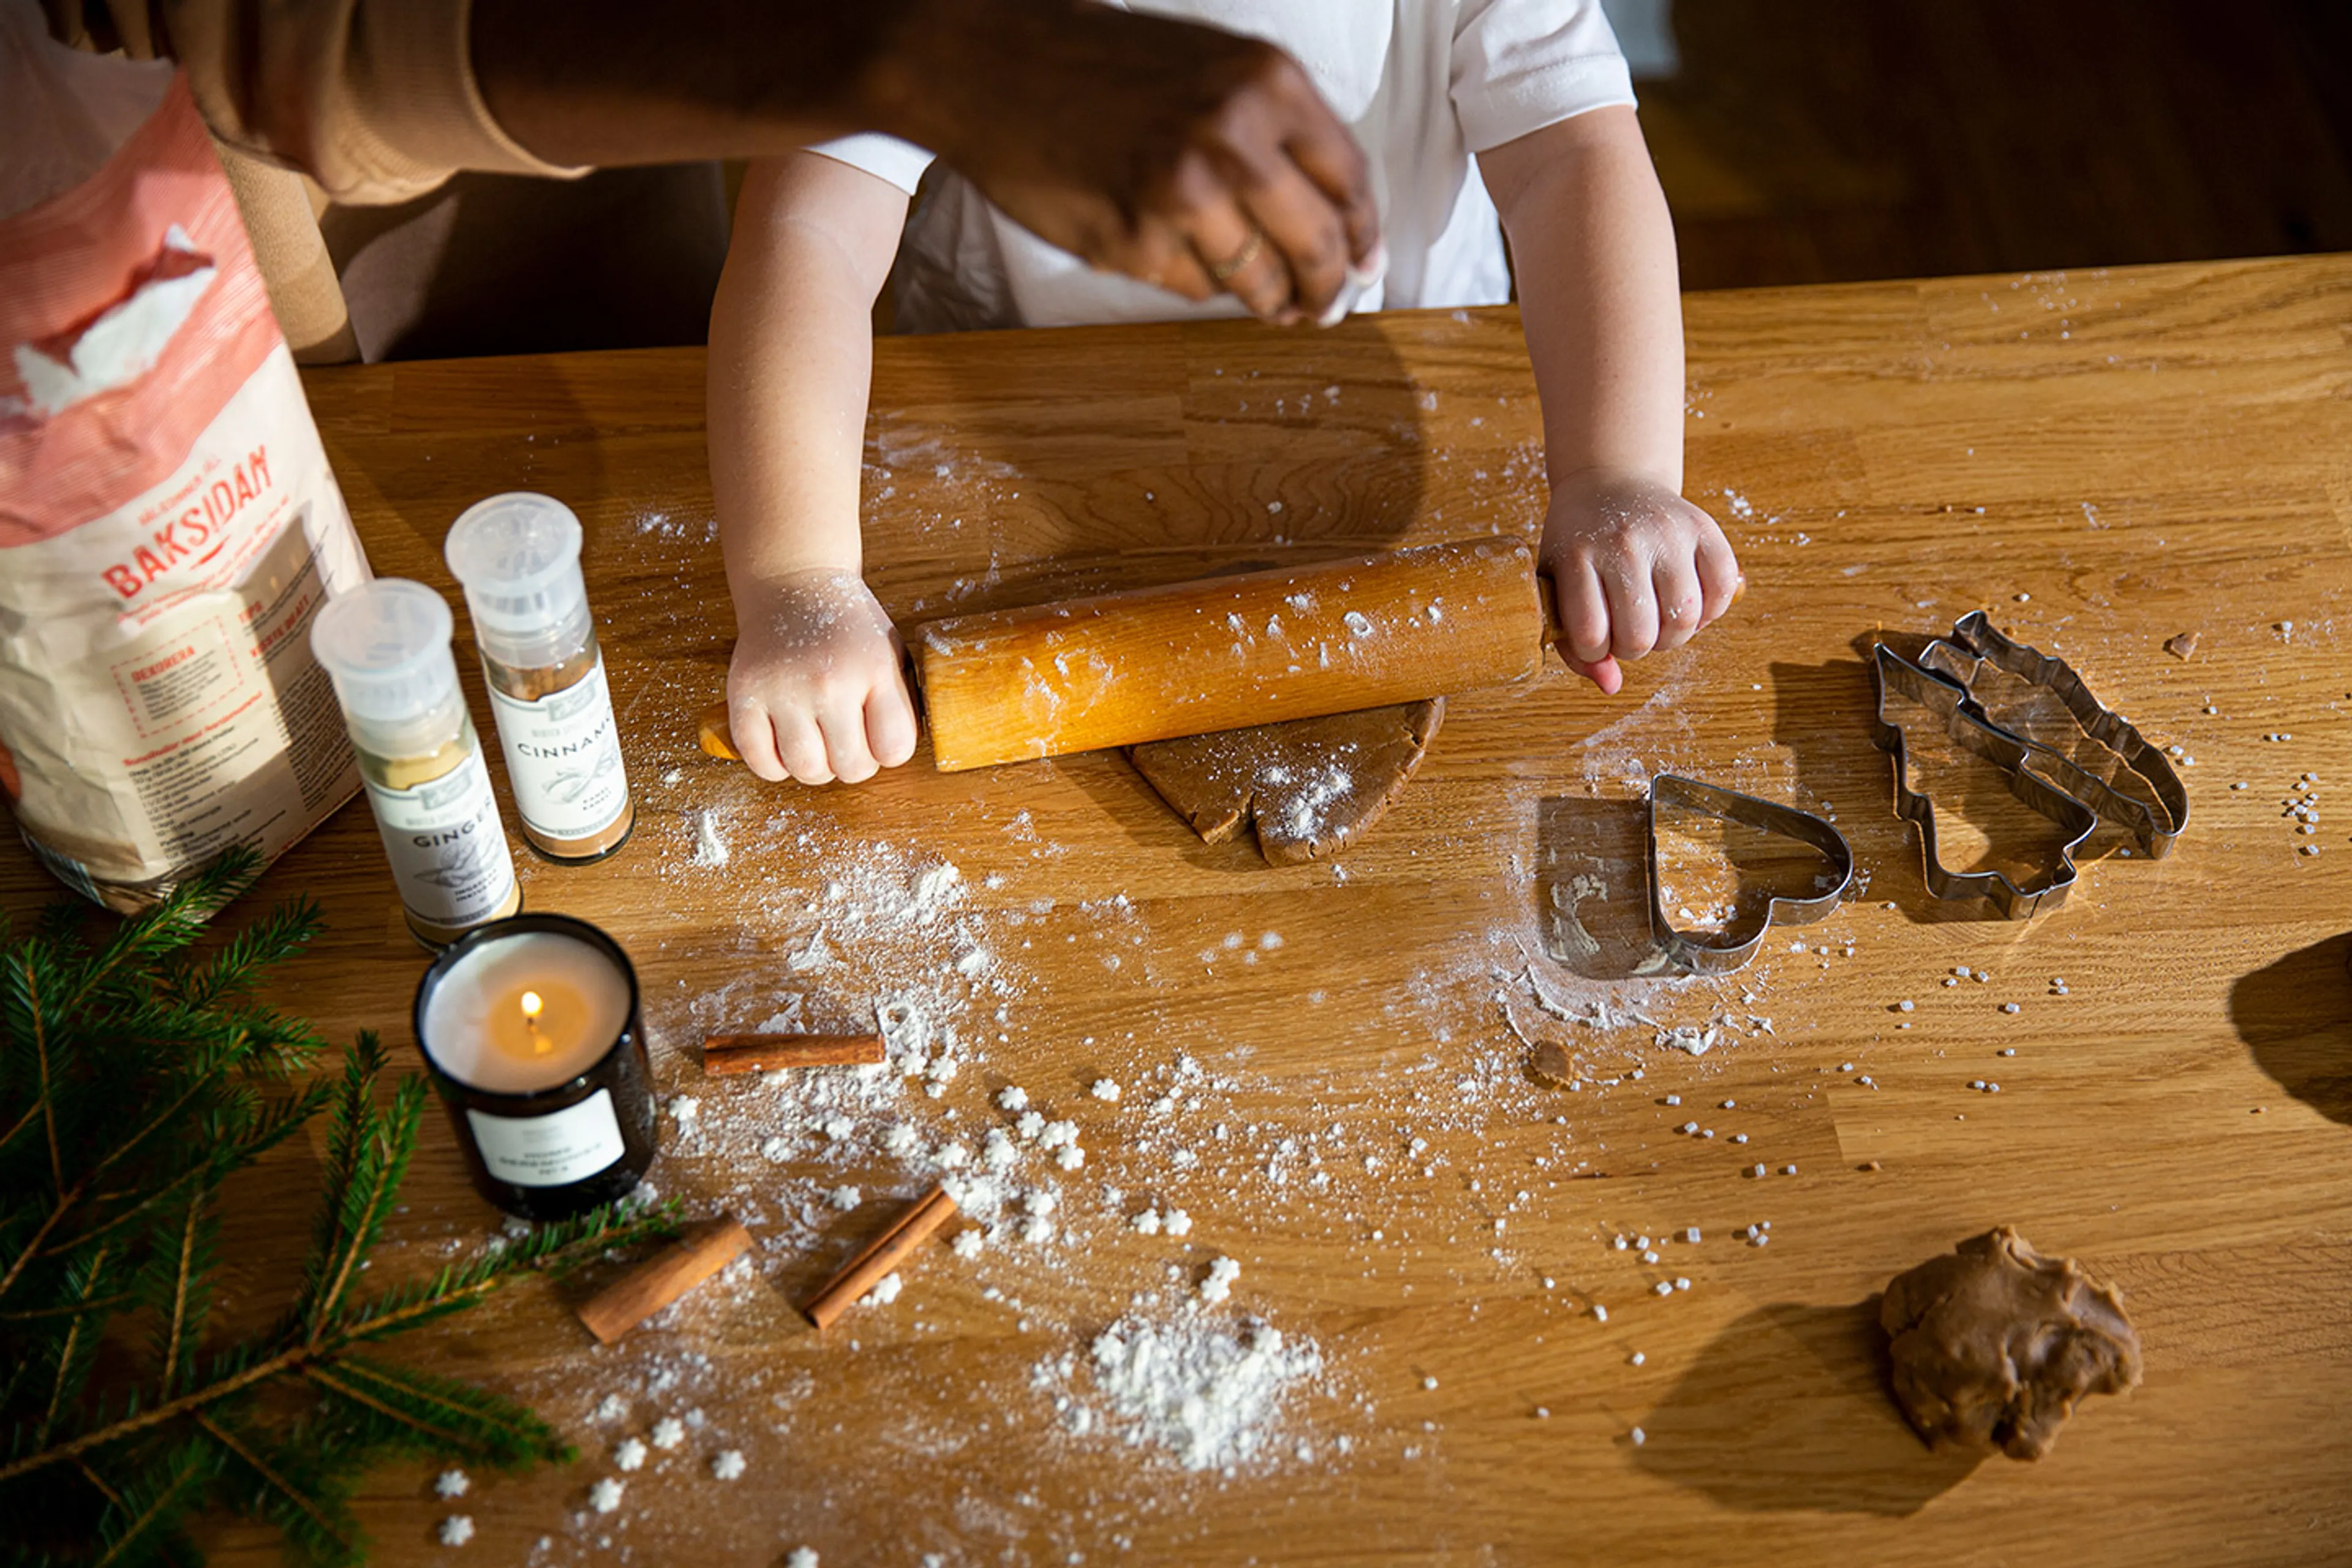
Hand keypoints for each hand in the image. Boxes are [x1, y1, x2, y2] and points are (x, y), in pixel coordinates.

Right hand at [727, 571, 919, 783]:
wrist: (794, 585)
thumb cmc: (848, 627)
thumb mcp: (890, 654)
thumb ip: (898, 703)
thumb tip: (896, 756)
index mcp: (873, 670)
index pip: (894, 749)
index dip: (890, 751)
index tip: (880, 736)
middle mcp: (829, 683)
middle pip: (852, 768)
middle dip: (854, 762)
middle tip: (847, 739)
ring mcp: (784, 691)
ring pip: (808, 770)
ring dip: (816, 767)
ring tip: (818, 742)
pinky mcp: (744, 696)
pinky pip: (761, 762)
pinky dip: (775, 766)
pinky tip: (785, 745)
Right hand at [884, 0, 1381, 324]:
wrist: (997, 64)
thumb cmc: (1107, 65)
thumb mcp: (1217, 68)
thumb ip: (1282, 135)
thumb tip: (1342, 225)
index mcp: (1266, 83)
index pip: (1349, 183)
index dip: (1364, 237)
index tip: (1366, 265)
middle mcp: (1231, 138)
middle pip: (1317, 245)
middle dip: (1329, 288)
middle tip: (1327, 306)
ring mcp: (1182, 196)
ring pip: (1258, 281)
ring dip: (1268, 301)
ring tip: (1268, 301)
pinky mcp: (1135, 241)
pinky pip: (1194, 287)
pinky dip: (1197, 282)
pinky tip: (1175, 252)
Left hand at [1540, 471, 1741, 695]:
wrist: (1609, 482)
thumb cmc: (1579, 546)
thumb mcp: (1558, 586)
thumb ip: (1573, 645)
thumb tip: (1611, 686)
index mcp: (1576, 557)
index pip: (1592, 636)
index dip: (1596, 651)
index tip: (1595, 636)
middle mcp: (1622, 542)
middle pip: (1640, 636)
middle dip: (1635, 648)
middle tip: (1629, 629)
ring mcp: (1666, 532)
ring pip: (1684, 620)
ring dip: (1672, 636)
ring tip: (1657, 619)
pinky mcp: (1704, 526)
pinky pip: (1722, 591)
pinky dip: (1709, 611)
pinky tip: (1687, 601)